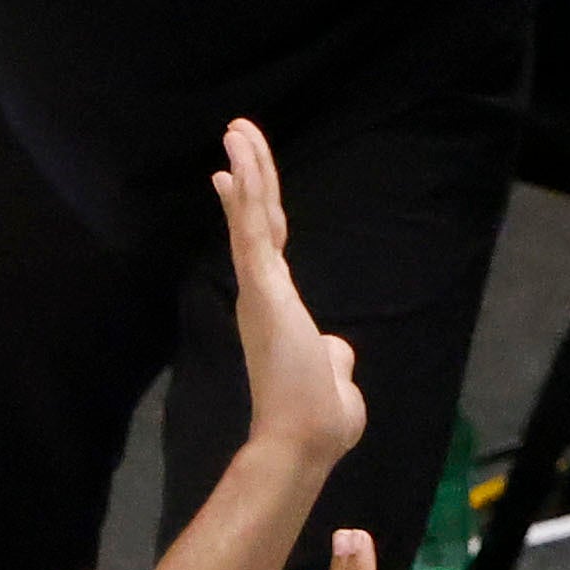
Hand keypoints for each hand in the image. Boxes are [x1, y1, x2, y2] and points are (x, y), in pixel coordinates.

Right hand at [212, 118, 366, 480]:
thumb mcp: (335, 377)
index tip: (232, 176)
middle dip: (248, 172)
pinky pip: (251, 231)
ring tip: (236, 129)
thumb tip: (337, 349)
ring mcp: (261, 289)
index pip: (266, 244)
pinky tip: (237, 160)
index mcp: (279, 307)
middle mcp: (264, 292)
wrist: (305, 441)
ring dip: (245, 169)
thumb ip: (334, 356)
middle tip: (236, 132)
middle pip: (257, 219)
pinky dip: (245, 193)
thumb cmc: (318, 419)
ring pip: (251, 215)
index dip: (253, 206)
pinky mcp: (262, 289)